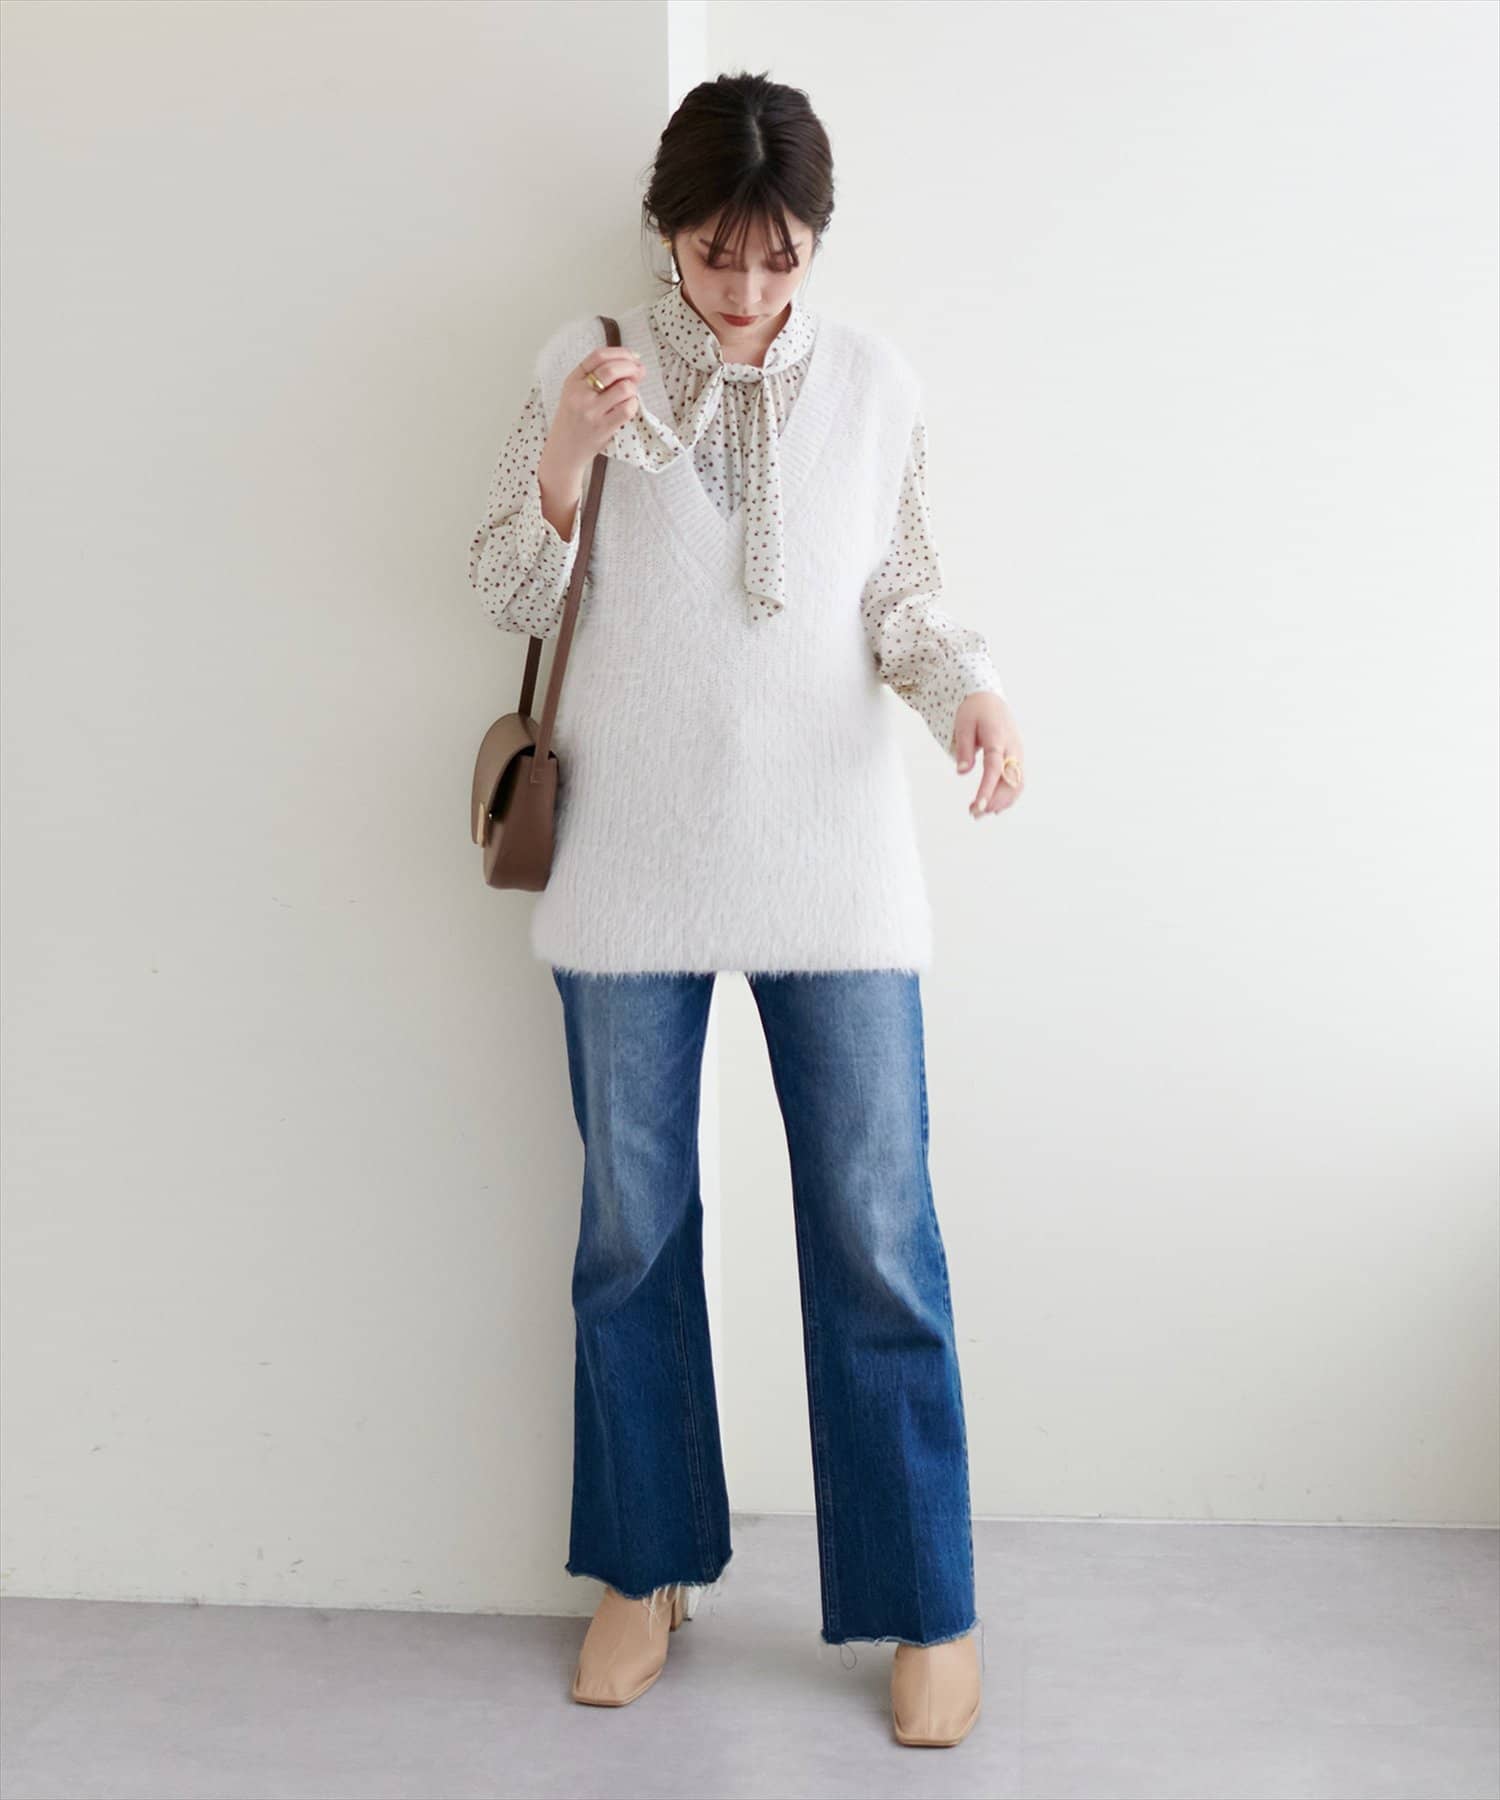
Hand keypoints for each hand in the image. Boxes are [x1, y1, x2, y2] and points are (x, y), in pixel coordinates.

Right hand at [544, 345, 644, 475]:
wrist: (562, 451)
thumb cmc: (573, 421)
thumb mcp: (576, 393)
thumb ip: (599, 377)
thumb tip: (635, 364)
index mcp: (573, 380)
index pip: (598, 356)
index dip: (621, 353)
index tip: (633, 356)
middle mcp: (580, 393)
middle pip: (612, 369)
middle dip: (631, 367)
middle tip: (638, 372)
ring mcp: (591, 411)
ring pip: (624, 388)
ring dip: (633, 389)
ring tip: (630, 395)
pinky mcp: (602, 428)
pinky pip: (627, 409)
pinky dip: (633, 405)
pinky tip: (628, 407)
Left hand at [953, 693, 1023, 818]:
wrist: (990, 700)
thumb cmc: (974, 711)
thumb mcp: (963, 725)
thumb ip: (964, 749)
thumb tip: (962, 772)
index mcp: (998, 738)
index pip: (994, 769)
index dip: (987, 789)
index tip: (978, 806)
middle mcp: (1012, 747)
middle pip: (1010, 781)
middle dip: (993, 801)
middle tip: (973, 814)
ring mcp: (1017, 753)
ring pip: (1017, 784)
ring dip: (1001, 802)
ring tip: (979, 813)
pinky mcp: (1017, 758)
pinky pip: (1017, 781)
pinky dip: (1008, 796)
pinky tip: (993, 807)